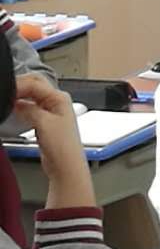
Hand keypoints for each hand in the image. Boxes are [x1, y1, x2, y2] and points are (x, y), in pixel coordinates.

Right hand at [13, 76, 95, 209]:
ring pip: (32, 95)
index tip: (5, 89)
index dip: (18, 85)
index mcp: (60, 98)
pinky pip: (30, 107)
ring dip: (19, 95)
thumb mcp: (43, 123)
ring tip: (6, 99)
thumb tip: (17, 101)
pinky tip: (12, 109)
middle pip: (35, 85)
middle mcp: (57, 101)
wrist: (65, 165)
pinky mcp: (44, 121)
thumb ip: (29, 109)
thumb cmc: (62, 145)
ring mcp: (51, 111)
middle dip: (19, 86)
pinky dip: (20, 105)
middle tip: (4, 91)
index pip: (35, 83)